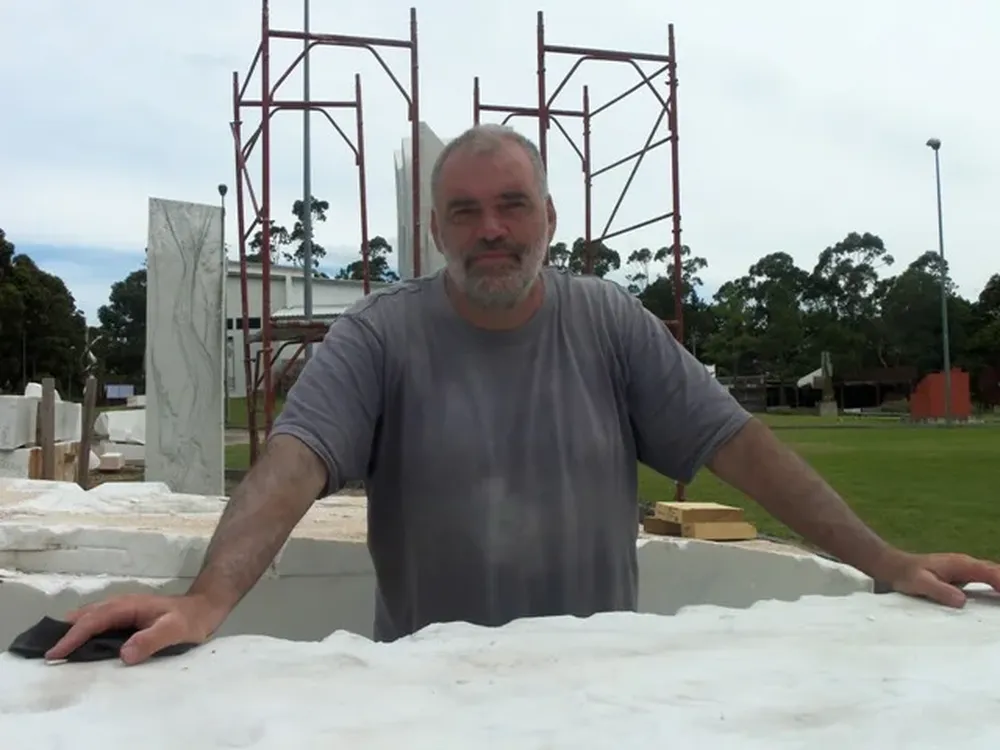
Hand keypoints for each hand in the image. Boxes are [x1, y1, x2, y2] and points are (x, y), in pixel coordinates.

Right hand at [45, 593, 223, 665]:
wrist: (204, 608)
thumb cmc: (190, 620)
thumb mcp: (175, 630)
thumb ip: (151, 640)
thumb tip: (123, 654)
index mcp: (128, 606)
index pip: (94, 621)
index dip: (73, 637)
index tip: (55, 654)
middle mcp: (122, 604)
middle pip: (87, 616)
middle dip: (66, 632)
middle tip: (48, 652)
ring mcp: (124, 609)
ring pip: (91, 617)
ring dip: (73, 630)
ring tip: (57, 648)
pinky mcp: (127, 617)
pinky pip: (99, 622)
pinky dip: (85, 631)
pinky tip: (81, 644)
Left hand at [881, 551, 999, 606]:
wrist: (895, 567)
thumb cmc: (907, 574)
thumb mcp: (920, 583)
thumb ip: (940, 591)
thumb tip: (962, 601)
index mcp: (960, 564)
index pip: (989, 572)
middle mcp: (967, 565)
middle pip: (996, 572)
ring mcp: (966, 570)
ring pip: (992, 575)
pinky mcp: (963, 577)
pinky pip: (985, 581)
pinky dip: (996, 588)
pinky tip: (998, 601)